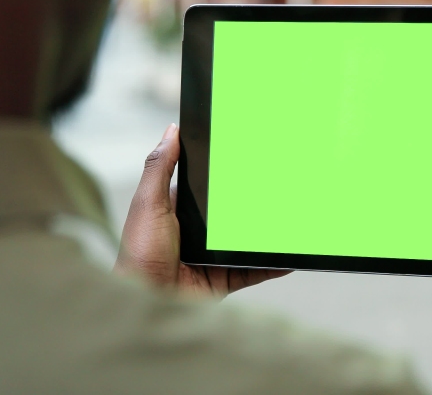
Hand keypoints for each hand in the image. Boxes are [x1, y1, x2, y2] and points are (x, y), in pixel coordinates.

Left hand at [113, 124, 289, 297]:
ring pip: (246, 240)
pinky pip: (255, 269)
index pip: (205, 185)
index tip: (249, 156)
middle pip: (231, 213)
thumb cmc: (139, 254)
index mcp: (178, 209)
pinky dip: (273, 264)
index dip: (225, 173)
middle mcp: (197, 232)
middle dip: (254, 203)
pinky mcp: (224, 278)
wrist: (147, 301)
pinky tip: (290, 255)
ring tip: (291, 217)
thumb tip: (171, 130)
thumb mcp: (148, 203)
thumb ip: (160, 167)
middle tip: (281, 185)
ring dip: (266, 233)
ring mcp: (213, 256)